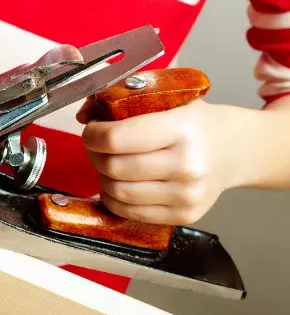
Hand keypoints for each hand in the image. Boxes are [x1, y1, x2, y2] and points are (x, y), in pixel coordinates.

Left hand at [78, 99, 244, 225]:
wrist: (233, 150)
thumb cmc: (192, 122)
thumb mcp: (164, 99)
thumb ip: (121, 100)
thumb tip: (83, 114)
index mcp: (180, 128)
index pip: (115, 138)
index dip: (92, 134)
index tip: (92, 130)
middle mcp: (187, 165)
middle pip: (113, 167)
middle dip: (94, 154)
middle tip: (96, 146)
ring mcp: (187, 195)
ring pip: (117, 192)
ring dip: (101, 176)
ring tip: (109, 162)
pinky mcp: (184, 216)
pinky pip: (128, 212)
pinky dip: (113, 197)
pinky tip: (118, 181)